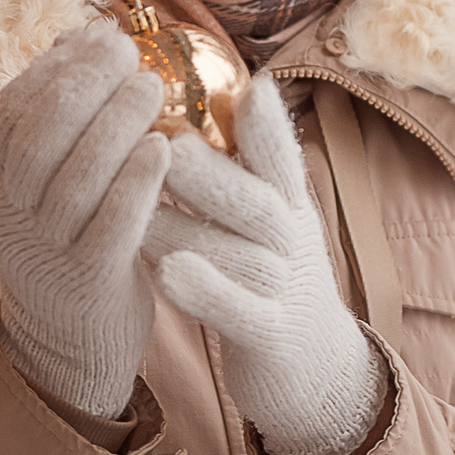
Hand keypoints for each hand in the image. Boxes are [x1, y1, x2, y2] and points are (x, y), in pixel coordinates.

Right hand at [0, 19, 170, 423]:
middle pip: (36, 139)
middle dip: (81, 85)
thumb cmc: (73, 246)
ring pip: (72, 179)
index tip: (97, 34)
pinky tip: (164, 148)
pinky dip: (135, 182)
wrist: (71, 349)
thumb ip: (59, 126)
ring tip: (151, 89)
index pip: (9, 112)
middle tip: (126, 52)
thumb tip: (80, 39)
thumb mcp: (46, 189)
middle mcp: (10, 218)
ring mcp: (46, 253)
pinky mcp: (87, 284)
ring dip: (114, 125)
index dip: (52, 67)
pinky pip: (110, 226)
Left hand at [143, 77, 383, 454]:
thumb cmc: (274, 279)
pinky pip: (238, 311)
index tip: (249, 82)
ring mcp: (285, 291)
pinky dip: (206, 292)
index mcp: (290, 207)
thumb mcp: (274, 220)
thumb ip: (249, 169)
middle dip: (214, 172)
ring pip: (238, 255)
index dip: (269, 123)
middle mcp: (292, 242)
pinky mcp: (271, 337)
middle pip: (258, 200)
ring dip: (188, 230)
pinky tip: (167, 274)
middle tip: (167, 142)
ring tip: (139, 212)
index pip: (282, 158)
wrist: (316, 371)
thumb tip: (232, 92)